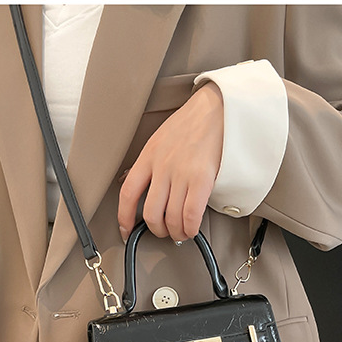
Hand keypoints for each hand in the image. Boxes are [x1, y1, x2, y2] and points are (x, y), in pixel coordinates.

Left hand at [117, 82, 222, 242]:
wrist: (217, 109)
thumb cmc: (192, 124)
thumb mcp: (160, 140)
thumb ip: (150, 164)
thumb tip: (142, 187)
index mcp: (148, 155)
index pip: (128, 193)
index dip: (124, 218)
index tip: (126, 230)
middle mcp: (162, 166)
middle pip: (151, 213)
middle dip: (157, 230)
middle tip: (165, 232)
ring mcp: (181, 173)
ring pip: (171, 218)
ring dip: (176, 233)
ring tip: (181, 233)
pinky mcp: (201, 179)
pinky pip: (190, 214)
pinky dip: (190, 228)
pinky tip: (192, 229)